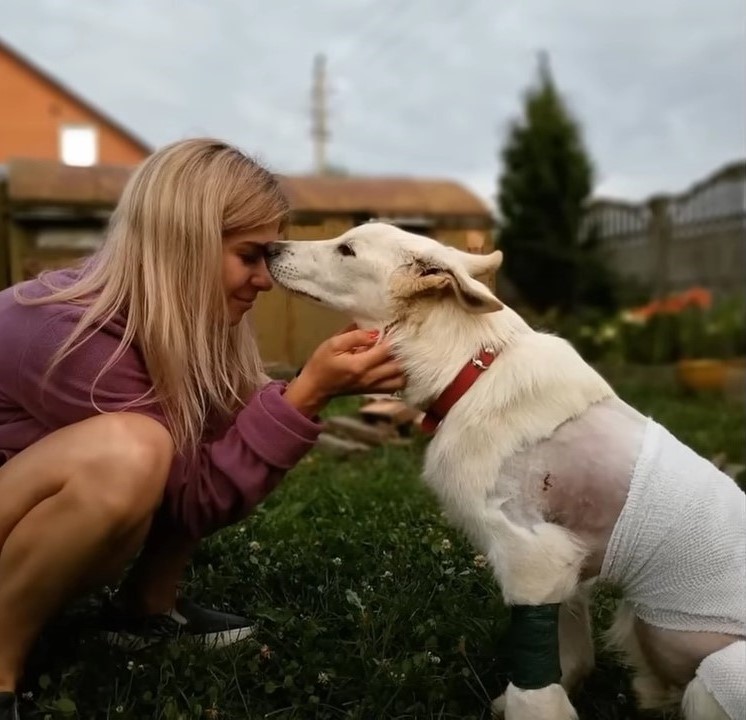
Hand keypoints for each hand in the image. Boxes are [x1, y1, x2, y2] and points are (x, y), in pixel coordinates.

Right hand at [283, 326, 405, 415]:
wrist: (316, 386)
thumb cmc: (322, 362)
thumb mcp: (333, 344)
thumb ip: (355, 336)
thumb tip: (376, 331)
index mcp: (360, 365)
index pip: (387, 349)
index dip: (396, 336)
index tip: (399, 325)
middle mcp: (371, 377)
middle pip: (400, 364)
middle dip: (404, 350)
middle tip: (403, 337)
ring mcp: (375, 386)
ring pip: (402, 377)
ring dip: (405, 364)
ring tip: (401, 351)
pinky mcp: (376, 391)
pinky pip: (397, 386)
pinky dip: (402, 375)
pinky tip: (398, 365)